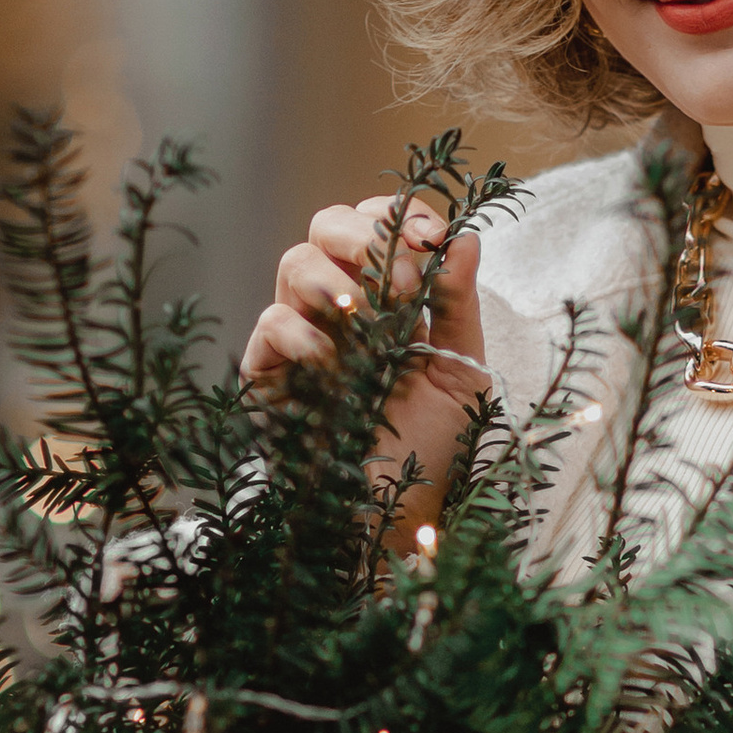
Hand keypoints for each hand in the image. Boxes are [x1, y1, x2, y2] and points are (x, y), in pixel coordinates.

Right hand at [241, 196, 487, 522]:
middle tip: (398, 280)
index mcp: (387, 295)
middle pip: (326, 225)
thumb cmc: (434, 446)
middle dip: (360, 234)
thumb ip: (460, 304)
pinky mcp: (269, 373)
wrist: (400, 514)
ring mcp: (302, 336)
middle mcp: (341, 305)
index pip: (377, 224)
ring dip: (335, 277)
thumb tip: (464, 237)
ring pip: (294, 262)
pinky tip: (335, 365)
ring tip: (367, 317)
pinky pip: (272, 323)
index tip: (431, 238)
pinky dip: (305, 333)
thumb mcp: (463, 371)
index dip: (400, 217)